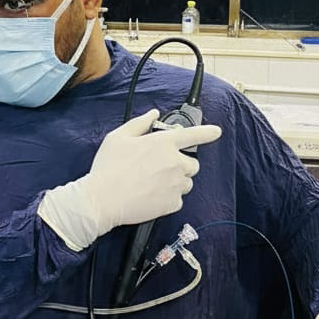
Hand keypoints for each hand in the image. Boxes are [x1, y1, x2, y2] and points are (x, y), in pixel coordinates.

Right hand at [38, 109, 221, 250]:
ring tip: (153, 184)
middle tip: (161, 169)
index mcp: (163, 143)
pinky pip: (177, 200)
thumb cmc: (108, 167)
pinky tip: (151, 196)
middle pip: (192, 164)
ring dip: (176, 183)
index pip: (192, 135)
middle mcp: (174, 163)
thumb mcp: (119, 137)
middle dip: (181, 165)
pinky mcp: (172, 204)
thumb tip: (153, 114)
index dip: (206, 132)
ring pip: (186, 183)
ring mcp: (175, 184)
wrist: (102, 200)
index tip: (216, 132)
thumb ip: (140, 123)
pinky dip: (168, 199)